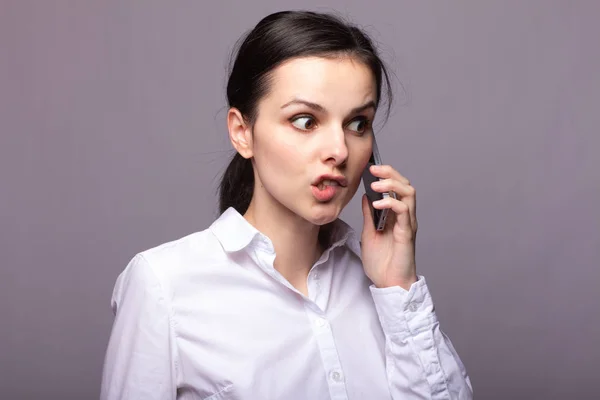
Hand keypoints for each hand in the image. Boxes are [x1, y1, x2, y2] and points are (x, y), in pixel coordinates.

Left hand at [360, 164, 417, 289]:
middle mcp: (405, 216)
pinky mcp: (407, 232)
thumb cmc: (381, 263)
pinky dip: (391, 203)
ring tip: (375, 184)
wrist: (388, 284)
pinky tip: (377, 204)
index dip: (386, 175)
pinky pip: (404, 210)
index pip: (396, 187)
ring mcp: (408, 223)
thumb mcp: (368, 233)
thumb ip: (369, 215)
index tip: (370, 168)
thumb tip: (365, 198)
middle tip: (374, 169)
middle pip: (405, 184)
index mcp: (396, 215)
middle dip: (390, 173)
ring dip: (391, 184)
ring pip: (409, 193)